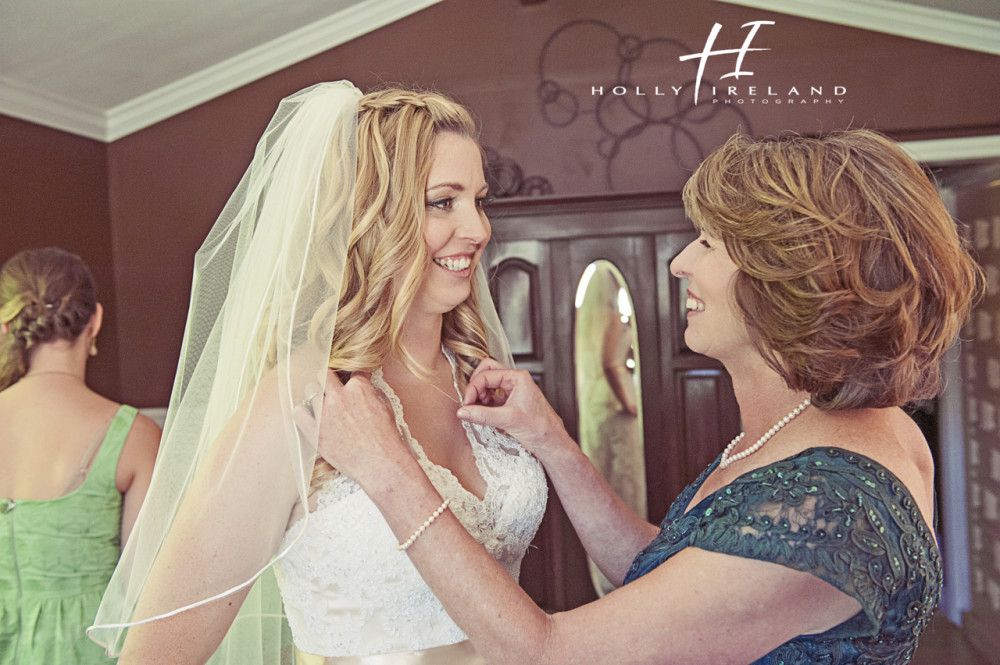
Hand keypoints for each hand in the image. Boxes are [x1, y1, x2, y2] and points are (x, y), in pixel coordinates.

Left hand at [293, 370, 415, 485]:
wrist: (381, 465)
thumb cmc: (386, 439)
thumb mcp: (385, 407)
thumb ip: (369, 392)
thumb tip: (362, 387)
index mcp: (359, 388)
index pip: (351, 370)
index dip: (350, 374)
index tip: (349, 379)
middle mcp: (340, 397)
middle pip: (324, 373)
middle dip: (328, 378)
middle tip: (331, 387)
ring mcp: (325, 414)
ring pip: (310, 390)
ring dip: (316, 396)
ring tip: (323, 406)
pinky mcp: (315, 432)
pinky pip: (298, 412)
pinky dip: (303, 412)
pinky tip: (310, 417)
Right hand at [458, 359, 568, 458]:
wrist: (550, 441)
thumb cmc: (539, 427)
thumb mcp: (507, 420)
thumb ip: (482, 415)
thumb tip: (463, 412)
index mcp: (518, 377)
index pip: (487, 375)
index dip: (473, 388)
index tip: (466, 403)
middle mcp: (515, 380)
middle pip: (487, 372)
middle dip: (476, 386)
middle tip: (470, 401)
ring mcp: (513, 390)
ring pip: (489, 384)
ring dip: (480, 395)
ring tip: (477, 410)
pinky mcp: (511, 402)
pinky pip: (493, 397)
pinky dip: (485, 404)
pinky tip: (483, 414)